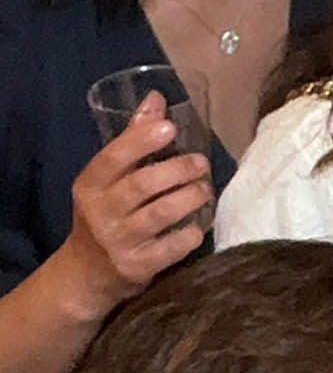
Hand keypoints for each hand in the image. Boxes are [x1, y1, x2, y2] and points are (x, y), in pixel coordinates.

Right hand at [58, 96, 210, 316]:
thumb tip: (156, 99)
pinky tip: (199, 225)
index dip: (141, 140)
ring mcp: (119, 241)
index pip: (113, 157)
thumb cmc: (105, 214)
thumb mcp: (107, 180)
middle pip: (143, 185)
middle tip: (201, 163)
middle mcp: (102, 212)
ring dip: (191, 197)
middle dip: (178, 170)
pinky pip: (172, 247)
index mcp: (90, 184)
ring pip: (161, 214)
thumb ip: (131, 141)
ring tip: (205, 189)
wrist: (87, 273)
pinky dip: (191, 233)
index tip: (170, 127)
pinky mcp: (138, 266)